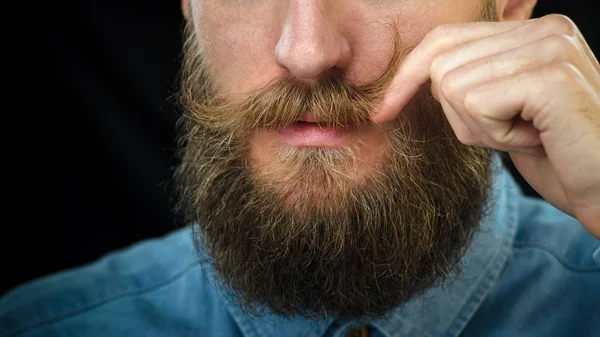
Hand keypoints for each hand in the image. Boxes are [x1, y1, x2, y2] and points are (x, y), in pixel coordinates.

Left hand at [373, 14, 599, 237]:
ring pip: (453, 86)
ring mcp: (551, 48)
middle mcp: (545, 29)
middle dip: (460, 115)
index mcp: (531, 30)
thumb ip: (469, 81)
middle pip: (442, 65)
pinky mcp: (551, 78)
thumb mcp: (501, 111)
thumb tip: (414, 78)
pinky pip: (476, 105)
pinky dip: (494, 136)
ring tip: (525, 134)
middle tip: (510, 131)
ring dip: (480, 128)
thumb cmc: (553, 152)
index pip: (444, 39)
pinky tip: (533, 139)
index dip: (407, 76)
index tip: (384, 110)